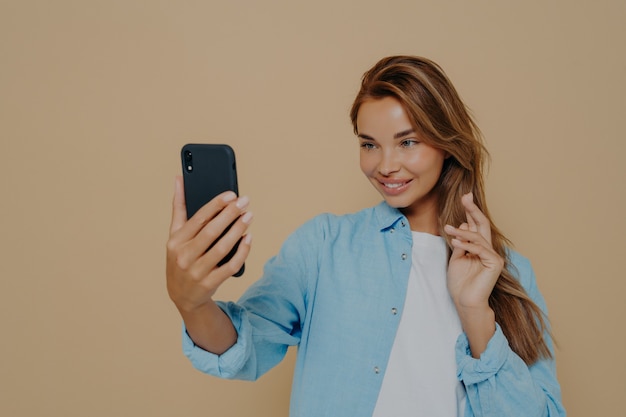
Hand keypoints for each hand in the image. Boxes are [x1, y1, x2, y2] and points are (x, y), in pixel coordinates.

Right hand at [166, 176, 252, 313]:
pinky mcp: (210, 283)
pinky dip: (241, 252)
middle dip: (230, 214)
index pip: (198, 219)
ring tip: (249, 216)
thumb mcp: (175, 235)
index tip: (231, 194)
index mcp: (176, 241)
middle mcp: (185, 256)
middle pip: (212, 231)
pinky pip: (230, 265)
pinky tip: (248, 238)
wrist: (182, 296)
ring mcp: (197, 271)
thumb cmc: (180, 258)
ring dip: (238, 230)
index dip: (216, 205)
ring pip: (222, 248)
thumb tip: (180, 179)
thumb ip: (179, 207)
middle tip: (245, 202)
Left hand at [444, 192, 503, 309]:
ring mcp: (493, 256)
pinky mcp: (494, 263)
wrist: (465, 301)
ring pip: (478, 236)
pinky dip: (467, 244)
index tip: (465, 197)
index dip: (470, 212)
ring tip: (448, 229)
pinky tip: (456, 242)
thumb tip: (464, 226)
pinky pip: (479, 249)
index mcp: (478, 248)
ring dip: (462, 231)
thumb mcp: (456, 259)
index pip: (475, 226)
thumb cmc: (460, 283)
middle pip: (482, 224)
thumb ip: (460, 243)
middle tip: (466, 196)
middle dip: (473, 209)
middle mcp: (488, 250)